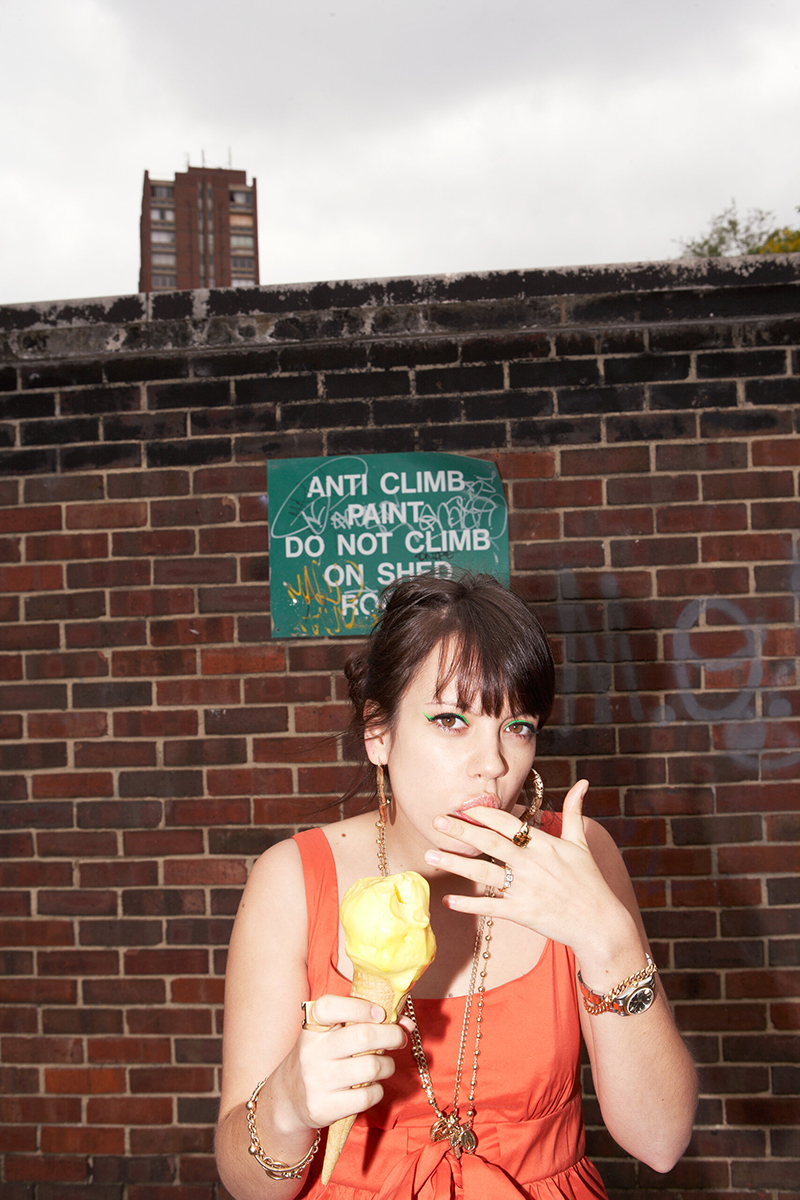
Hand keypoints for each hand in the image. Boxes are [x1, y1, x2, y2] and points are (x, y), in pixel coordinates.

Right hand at [282, 993, 409, 1131]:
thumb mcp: (329, 1035)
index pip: (329, 1007)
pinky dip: (378, 1090)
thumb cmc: (319, 1058)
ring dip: (388, 1065)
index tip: (380, 1013)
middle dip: (392, 1035)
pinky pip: (367, 1096)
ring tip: (385, 1065)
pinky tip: (373, 1086)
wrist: (288, 1099)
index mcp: (311, 1028)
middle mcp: (312, 1052)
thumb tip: (406, 1023)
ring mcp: (317, 1081)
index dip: (359, 1006)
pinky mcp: (324, 1107)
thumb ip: (363, 1022)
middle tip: (399, 1038)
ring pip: (372, 1067)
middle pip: (363, 1036)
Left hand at [424, 781, 631, 961]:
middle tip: (437, 820)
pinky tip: (448, 900)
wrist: (599, 924)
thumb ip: (574, 811)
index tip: (464, 806)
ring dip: (455, 863)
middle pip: (490, 843)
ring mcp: (525, 889)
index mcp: (544, 844)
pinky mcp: (521, 913)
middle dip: (461, 830)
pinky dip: (468, 904)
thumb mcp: (581, 843)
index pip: (509, 823)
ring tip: (430, 854)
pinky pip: (490, 906)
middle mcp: (532, 864)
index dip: (485, 813)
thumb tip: (582, 782)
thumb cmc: (589, 881)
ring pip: (483, 873)